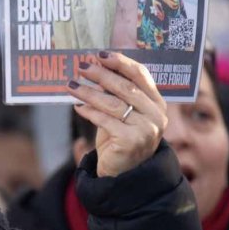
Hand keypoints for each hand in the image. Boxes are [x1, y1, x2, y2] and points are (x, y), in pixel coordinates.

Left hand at [67, 51, 167, 177]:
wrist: (125, 174)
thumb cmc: (120, 138)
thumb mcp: (121, 113)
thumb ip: (114, 94)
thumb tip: (94, 69)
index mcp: (157, 103)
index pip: (141, 75)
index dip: (121, 62)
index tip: (100, 54)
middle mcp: (156, 115)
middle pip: (126, 87)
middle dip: (101, 75)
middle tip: (82, 67)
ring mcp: (146, 129)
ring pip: (114, 104)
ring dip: (89, 93)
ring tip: (72, 86)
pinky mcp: (132, 142)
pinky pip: (106, 121)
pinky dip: (90, 112)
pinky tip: (77, 107)